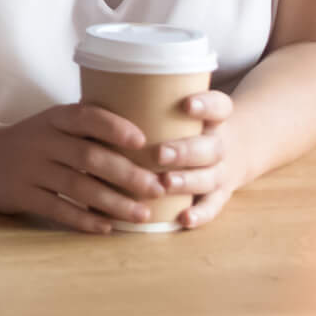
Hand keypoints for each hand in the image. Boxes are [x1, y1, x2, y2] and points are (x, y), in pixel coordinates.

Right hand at [0, 103, 165, 233]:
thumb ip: (86, 132)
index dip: (114, 127)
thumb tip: (145, 148)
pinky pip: (58, 208)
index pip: (85, 116)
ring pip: (78, 187)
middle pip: (89, 157)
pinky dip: (84, 220)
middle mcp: (41, 141)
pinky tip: (106, 228)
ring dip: (114, 202)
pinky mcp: (19, 194)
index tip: (142, 141)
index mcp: (52, 119)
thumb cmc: (28, 142)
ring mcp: (28, 168)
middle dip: (127, 174)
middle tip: (157, 189)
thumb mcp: (50, 126)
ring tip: (142, 214)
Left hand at [152, 90, 241, 228]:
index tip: (186, 104)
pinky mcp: (218, 196)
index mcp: (211, 119)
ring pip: (210, 177)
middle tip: (160, 153)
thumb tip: (89, 96)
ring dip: (187, 181)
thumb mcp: (176, 112)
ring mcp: (220, 172)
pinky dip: (200, 214)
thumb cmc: (184, 127)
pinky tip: (183, 219)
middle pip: (210, 147)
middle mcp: (218, 145)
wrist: (227, 152)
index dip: (206, 105)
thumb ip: (147, 105)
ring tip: (165, 183)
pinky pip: (212, 207)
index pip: (220, 106)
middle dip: (184, 150)